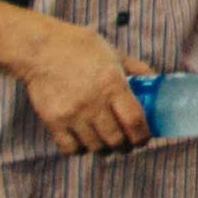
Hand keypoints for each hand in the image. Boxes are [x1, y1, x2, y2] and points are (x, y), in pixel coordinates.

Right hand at [20, 17, 151, 153]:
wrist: (40, 49)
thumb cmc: (81, 48)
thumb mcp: (115, 54)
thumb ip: (137, 70)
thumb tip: (157, 82)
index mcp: (112, 84)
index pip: (134, 121)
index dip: (142, 136)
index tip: (144, 139)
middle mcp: (93, 102)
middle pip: (115, 139)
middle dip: (125, 146)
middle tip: (127, 144)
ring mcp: (72, 114)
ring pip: (94, 146)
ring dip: (104, 149)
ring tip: (107, 144)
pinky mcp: (53, 121)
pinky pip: (70, 147)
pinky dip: (81, 149)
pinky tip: (85, 142)